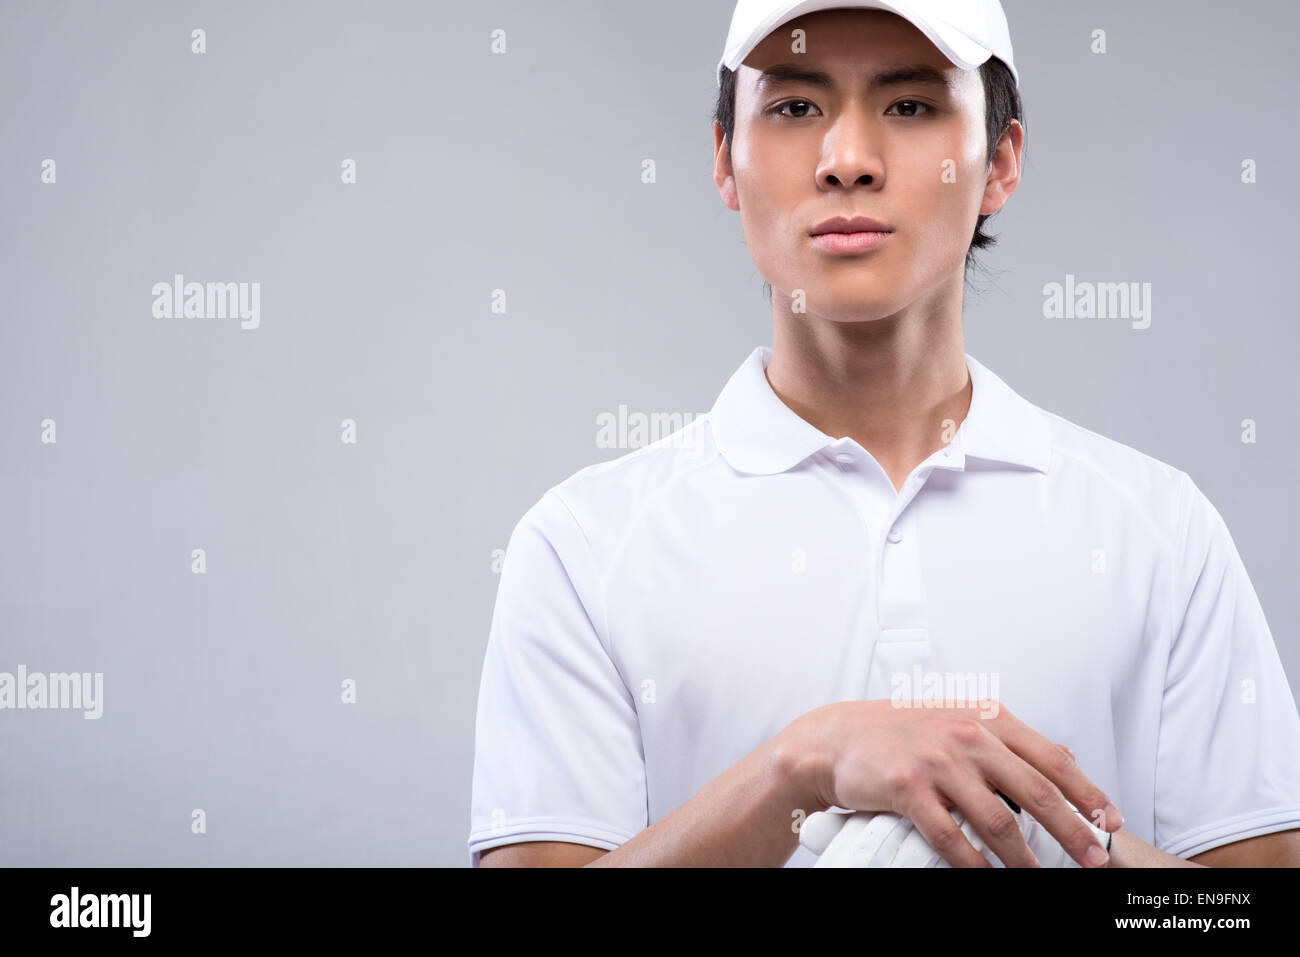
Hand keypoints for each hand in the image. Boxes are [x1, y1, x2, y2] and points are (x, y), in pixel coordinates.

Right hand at [781, 699, 1120, 867]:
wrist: (838, 738)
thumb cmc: (901, 732)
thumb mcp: (959, 720)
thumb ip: (1009, 739)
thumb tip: (1067, 755)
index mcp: (986, 718)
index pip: (1050, 758)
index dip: (1087, 792)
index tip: (1110, 822)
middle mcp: (966, 735)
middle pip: (1035, 791)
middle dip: (1071, 831)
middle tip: (1093, 860)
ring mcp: (937, 761)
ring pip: (997, 820)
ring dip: (1024, 858)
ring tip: (1038, 878)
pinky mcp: (908, 788)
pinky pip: (951, 838)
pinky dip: (974, 865)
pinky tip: (987, 878)